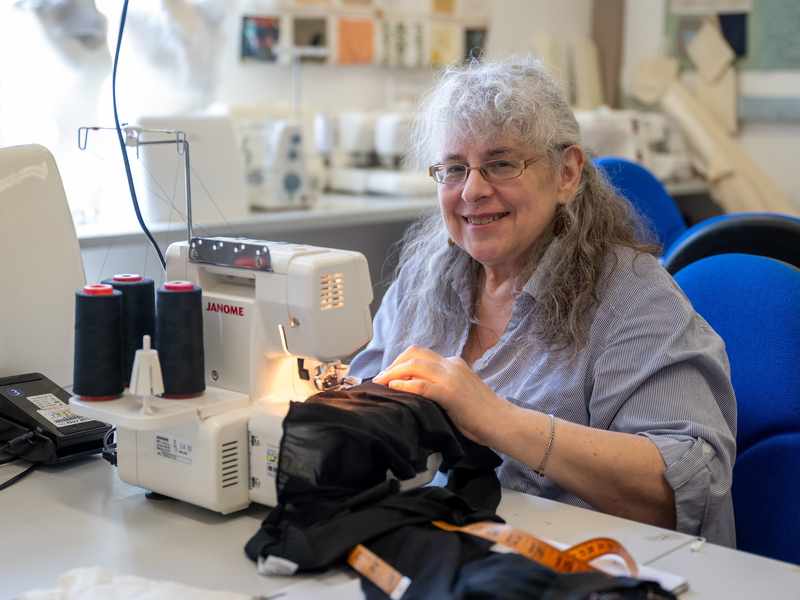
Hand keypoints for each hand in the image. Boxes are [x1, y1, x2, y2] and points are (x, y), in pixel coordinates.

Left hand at [372, 345, 512, 444]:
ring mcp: (451, 377)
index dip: (400, 362)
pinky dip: (404, 385)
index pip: (420, 354)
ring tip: (380, 384)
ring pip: (414, 365)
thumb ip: (441, 386)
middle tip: (379, 379)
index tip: (388, 374)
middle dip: (393, 365)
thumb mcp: (459, 392)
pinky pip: (422, 384)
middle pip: (413, 354)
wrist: (502, 422)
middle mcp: (451, 365)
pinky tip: (394, 388)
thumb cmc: (481, 414)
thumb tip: (414, 391)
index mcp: (453, 363)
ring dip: (393, 373)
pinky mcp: (450, 393)